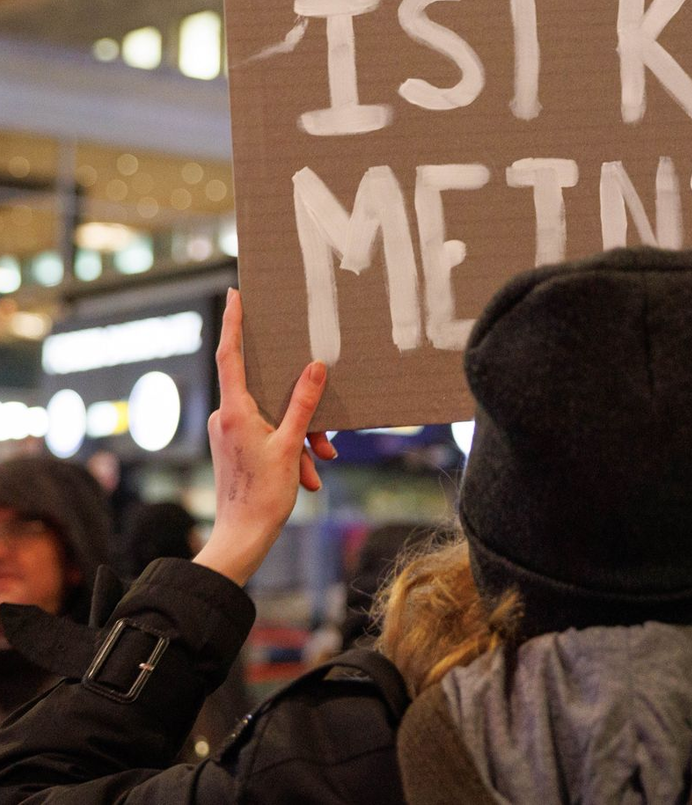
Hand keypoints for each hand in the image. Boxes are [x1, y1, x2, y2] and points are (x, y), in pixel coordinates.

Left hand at [194, 289, 335, 585]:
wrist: (242, 537)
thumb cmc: (262, 494)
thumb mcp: (290, 445)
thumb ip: (304, 403)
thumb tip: (314, 367)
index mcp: (233, 411)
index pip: (230, 356)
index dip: (234, 323)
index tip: (236, 295)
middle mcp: (227, 416)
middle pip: (266, 390)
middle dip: (301, 407)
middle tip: (322, 433)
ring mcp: (231, 431)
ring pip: (274, 415)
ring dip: (301, 435)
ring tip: (317, 461)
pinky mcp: (238, 445)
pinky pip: (271, 432)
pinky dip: (292, 446)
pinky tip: (308, 471)